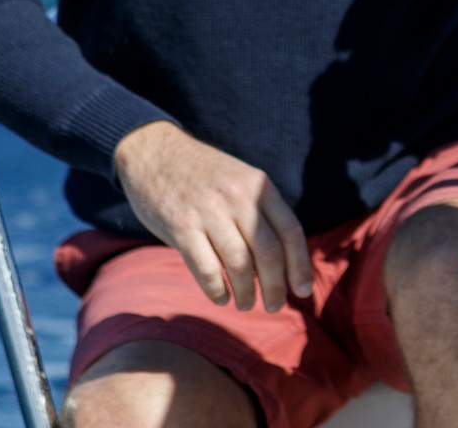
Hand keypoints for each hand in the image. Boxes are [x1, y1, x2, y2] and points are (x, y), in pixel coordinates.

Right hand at [113, 121, 312, 310]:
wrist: (155, 151)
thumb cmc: (203, 175)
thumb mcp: (240, 181)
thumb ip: (259, 213)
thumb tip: (279, 263)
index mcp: (259, 186)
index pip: (290, 231)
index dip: (300, 265)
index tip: (302, 291)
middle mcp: (238, 198)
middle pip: (269, 253)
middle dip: (275, 287)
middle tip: (273, 306)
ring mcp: (209, 212)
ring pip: (240, 264)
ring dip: (246, 293)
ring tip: (246, 304)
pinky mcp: (180, 226)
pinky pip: (206, 269)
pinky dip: (217, 290)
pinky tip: (221, 298)